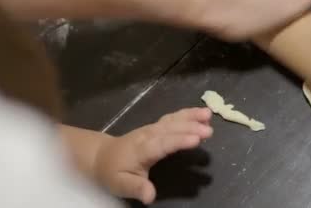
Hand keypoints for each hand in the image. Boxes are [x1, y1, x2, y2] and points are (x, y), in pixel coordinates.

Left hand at [93, 108, 212, 203]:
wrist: (101, 156)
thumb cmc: (113, 172)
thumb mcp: (120, 184)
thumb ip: (136, 188)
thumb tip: (150, 196)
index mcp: (141, 149)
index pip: (162, 144)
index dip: (179, 141)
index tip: (196, 139)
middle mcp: (148, 135)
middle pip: (171, 129)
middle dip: (190, 127)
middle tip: (209, 130)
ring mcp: (153, 128)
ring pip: (173, 120)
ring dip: (191, 116)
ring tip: (208, 114)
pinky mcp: (157, 126)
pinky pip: (174, 118)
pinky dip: (188, 114)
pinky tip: (203, 113)